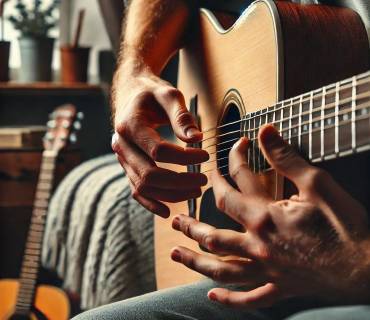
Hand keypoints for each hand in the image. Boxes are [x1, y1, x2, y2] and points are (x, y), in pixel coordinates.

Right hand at [111, 67, 208, 217]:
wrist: (131, 92)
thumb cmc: (152, 92)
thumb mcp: (169, 94)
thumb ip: (182, 116)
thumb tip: (196, 140)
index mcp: (130, 125)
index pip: (158, 151)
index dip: (184, 158)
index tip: (205, 156)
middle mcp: (121, 144)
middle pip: (149, 174)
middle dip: (179, 182)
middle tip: (203, 181)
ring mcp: (121, 158)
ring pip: (143, 186)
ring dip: (170, 194)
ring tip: (195, 192)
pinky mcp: (126, 166)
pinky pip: (136, 190)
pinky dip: (151, 202)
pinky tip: (168, 211)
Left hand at [171, 124, 369, 307]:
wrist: (369, 267)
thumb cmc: (345, 224)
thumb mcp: (316, 183)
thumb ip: (286, 158)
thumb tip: (266, 132)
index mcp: (264, 217)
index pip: (231, 188)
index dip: (228, 165)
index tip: (232, 149)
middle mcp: (258, 245)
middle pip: (212, 234)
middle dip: (191, 224)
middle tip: (175, 218)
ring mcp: (267, 270)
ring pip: (222, 268)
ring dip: (196, 261)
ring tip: (176, 254)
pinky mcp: (281, 288)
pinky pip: (250, 298)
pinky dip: (230, 299)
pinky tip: (212, 295)